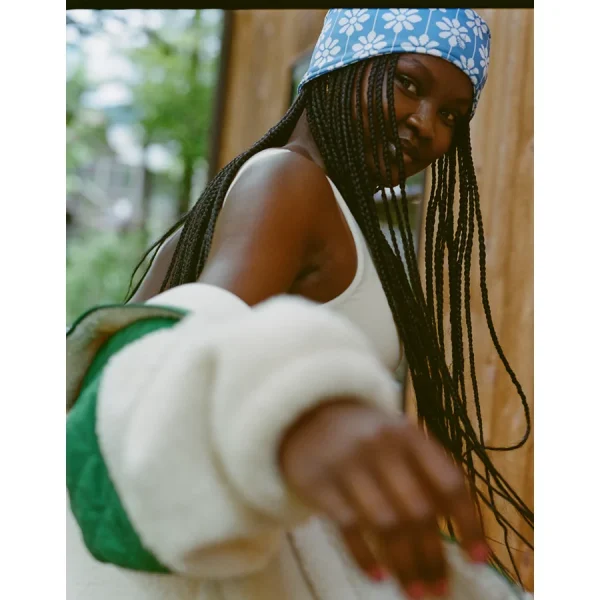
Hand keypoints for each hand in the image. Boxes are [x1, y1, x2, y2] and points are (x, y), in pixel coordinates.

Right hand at [278, 399, 488, 598]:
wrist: (305, 415)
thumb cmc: (364, 435)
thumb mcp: (397, 438)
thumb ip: (424, 472)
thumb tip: (453, 527)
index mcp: (409, 434)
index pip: (449, 482)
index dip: (468, 522)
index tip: (477, 558)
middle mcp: (381, 446)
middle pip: (418, 511)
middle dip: (432, 557)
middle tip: (440, 591)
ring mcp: (348, 464)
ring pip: (385, 524)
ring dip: (404, 565)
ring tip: (415, 593)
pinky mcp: (319, 482)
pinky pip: (348, 527)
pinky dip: (365, 556)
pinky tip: (378, 576)